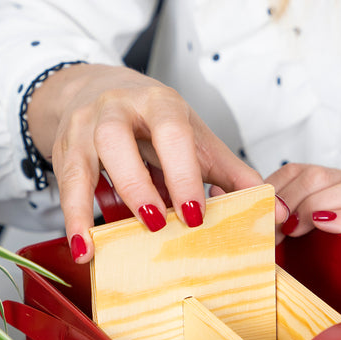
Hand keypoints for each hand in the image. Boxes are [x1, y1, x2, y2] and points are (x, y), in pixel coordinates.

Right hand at [26, 63, 264, 260]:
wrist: (99, 90)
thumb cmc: (156, 122)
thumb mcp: (196, 139)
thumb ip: (234, 174)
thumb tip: (277, 212)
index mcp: (159, 103)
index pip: (171, 133)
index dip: (182, 173)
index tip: (195, 214)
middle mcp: (115, 110)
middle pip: (117, 141)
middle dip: (136, 184)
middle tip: (157, 224)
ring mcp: (83, 129)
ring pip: (81, 163)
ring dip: (89, 206)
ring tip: (100, 247)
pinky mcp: (63, 151)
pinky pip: (63, 187)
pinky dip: (72, 220)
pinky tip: (83, 250)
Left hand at [264, 163, 340, 265]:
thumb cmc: (323, 263)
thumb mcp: (291, 237)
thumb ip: (271, 219)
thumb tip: (231, 202)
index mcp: (330, 184)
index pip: (298, 170)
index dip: (275, 189)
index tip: (261, 214)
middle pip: (320, 175)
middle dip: (291, 199)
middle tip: (276, 227)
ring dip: (315, 206)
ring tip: (295, 229)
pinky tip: (323, 225)